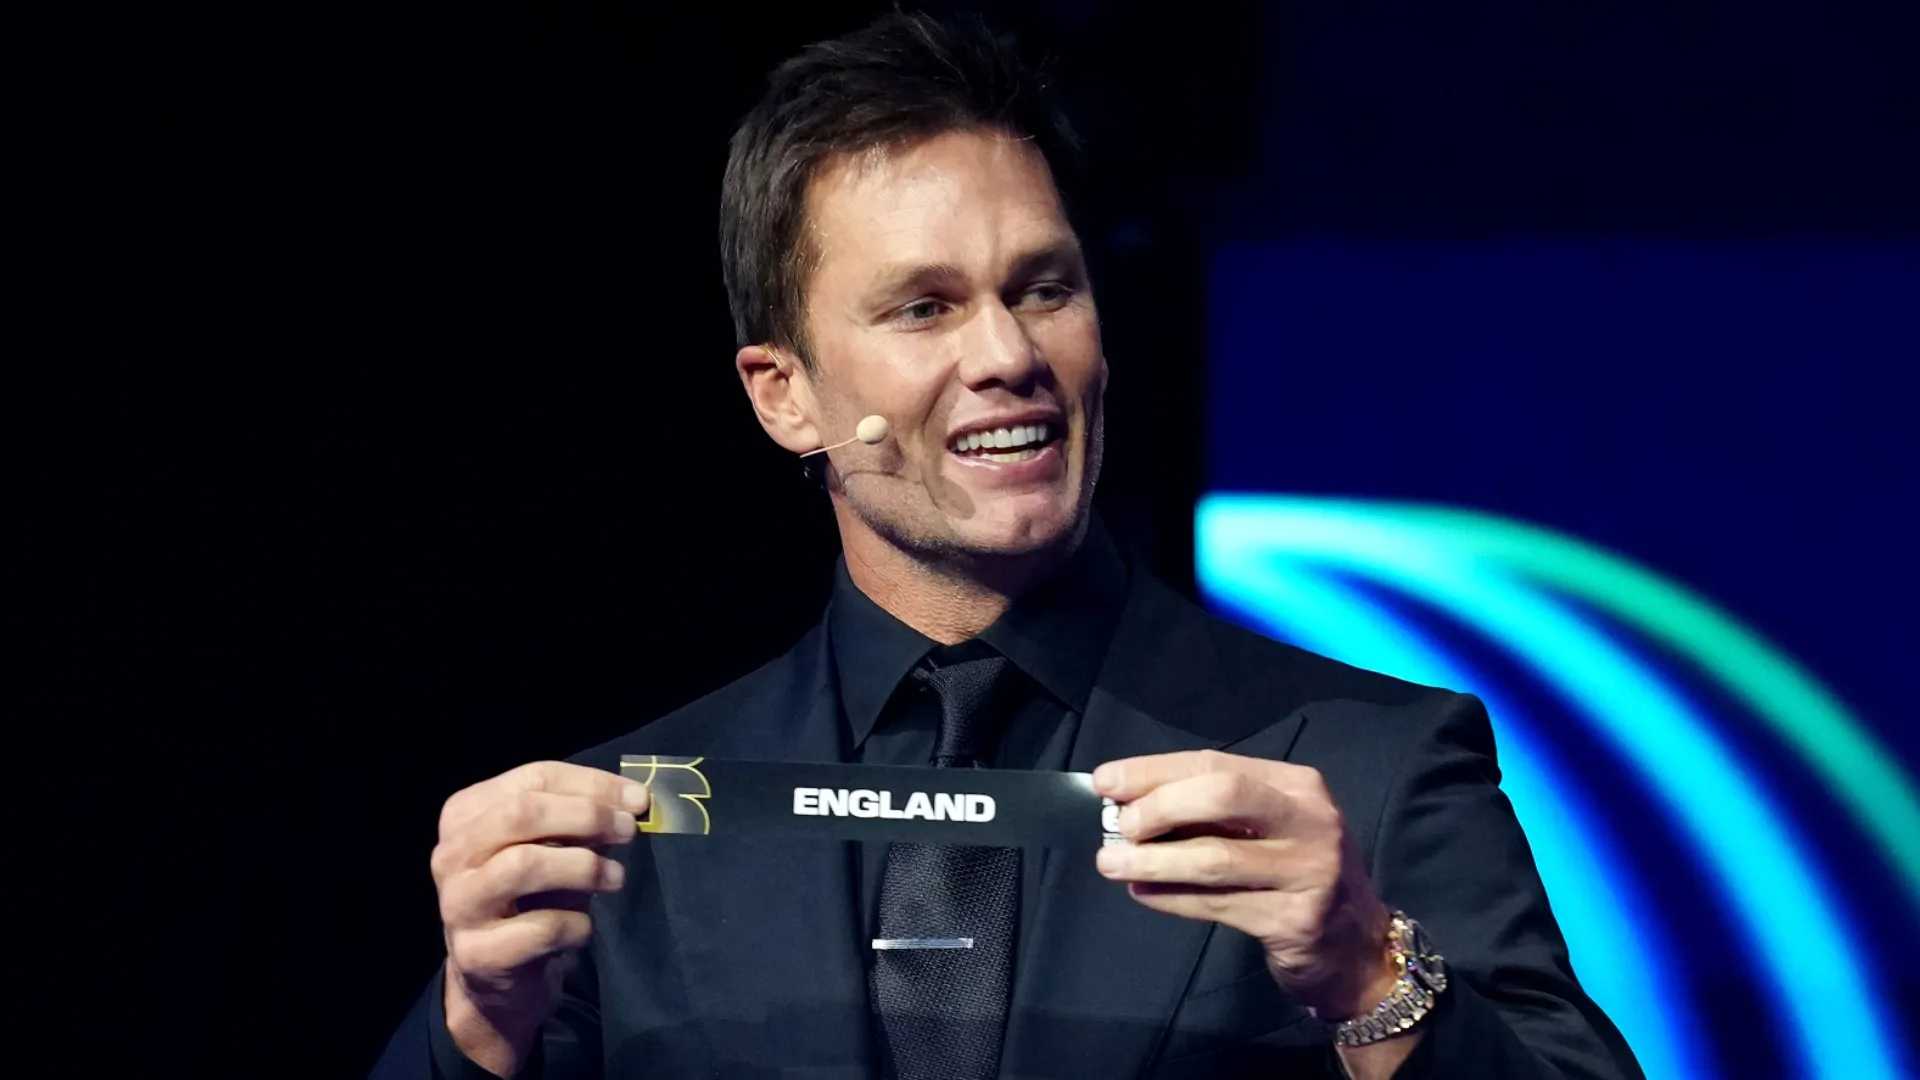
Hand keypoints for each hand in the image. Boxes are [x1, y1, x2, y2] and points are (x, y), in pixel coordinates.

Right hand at [432, 761, 649, 1075]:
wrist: (496, 979)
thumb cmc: (528, 899)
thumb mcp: (551, 849)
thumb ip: (580, 822)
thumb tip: (631, 802)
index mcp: (465, 815)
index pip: (532, 778)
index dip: (592, 784)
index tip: (637, 799)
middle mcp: (451, 854)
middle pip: (520, 813)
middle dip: (586, 816)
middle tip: (630, 831)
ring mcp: (458, 905)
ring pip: (523, 865)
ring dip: (584, 867)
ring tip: (616, 877)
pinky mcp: (475, 954)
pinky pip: (539, 928)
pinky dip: (576, 924)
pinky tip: (586, 927)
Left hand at [1091, 750, 1396, 1018]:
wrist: (1354, 948)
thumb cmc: (1295, 876)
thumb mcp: (1267, 829)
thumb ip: (1211, 813)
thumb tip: (1127, 802)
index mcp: (1297, 785)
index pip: (1215, 764)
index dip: (1154, 771)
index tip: (1105, 781)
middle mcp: (1310, 820)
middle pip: (1222, 796)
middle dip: (1159, 806)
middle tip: (1118, 826)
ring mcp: (1308, 871)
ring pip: (1215, 858)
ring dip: (1152, 859)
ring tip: (1110, 863)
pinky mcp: (1294, 919)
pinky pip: (1217, 904)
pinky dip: (1171, 897)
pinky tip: (1143, 892)